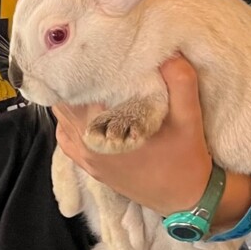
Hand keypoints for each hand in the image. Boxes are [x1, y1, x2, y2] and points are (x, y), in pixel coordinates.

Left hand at [52, 55, 212, 217]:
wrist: (187, 199)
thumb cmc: (186, 158)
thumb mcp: (189, 116)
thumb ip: (180, 81)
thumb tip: (168, 51)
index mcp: (104, 132)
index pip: (72, 93)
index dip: (74, 69)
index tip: (85, 49)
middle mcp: (88, 147)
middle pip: (61, 104)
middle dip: (71, 81)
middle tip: (84, 59)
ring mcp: (87, 160)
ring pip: (62, 120)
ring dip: (70, 100)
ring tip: (85, 80)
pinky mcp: (92, 168)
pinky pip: (67, 139)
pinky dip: (71, 121)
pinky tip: (87, 108)